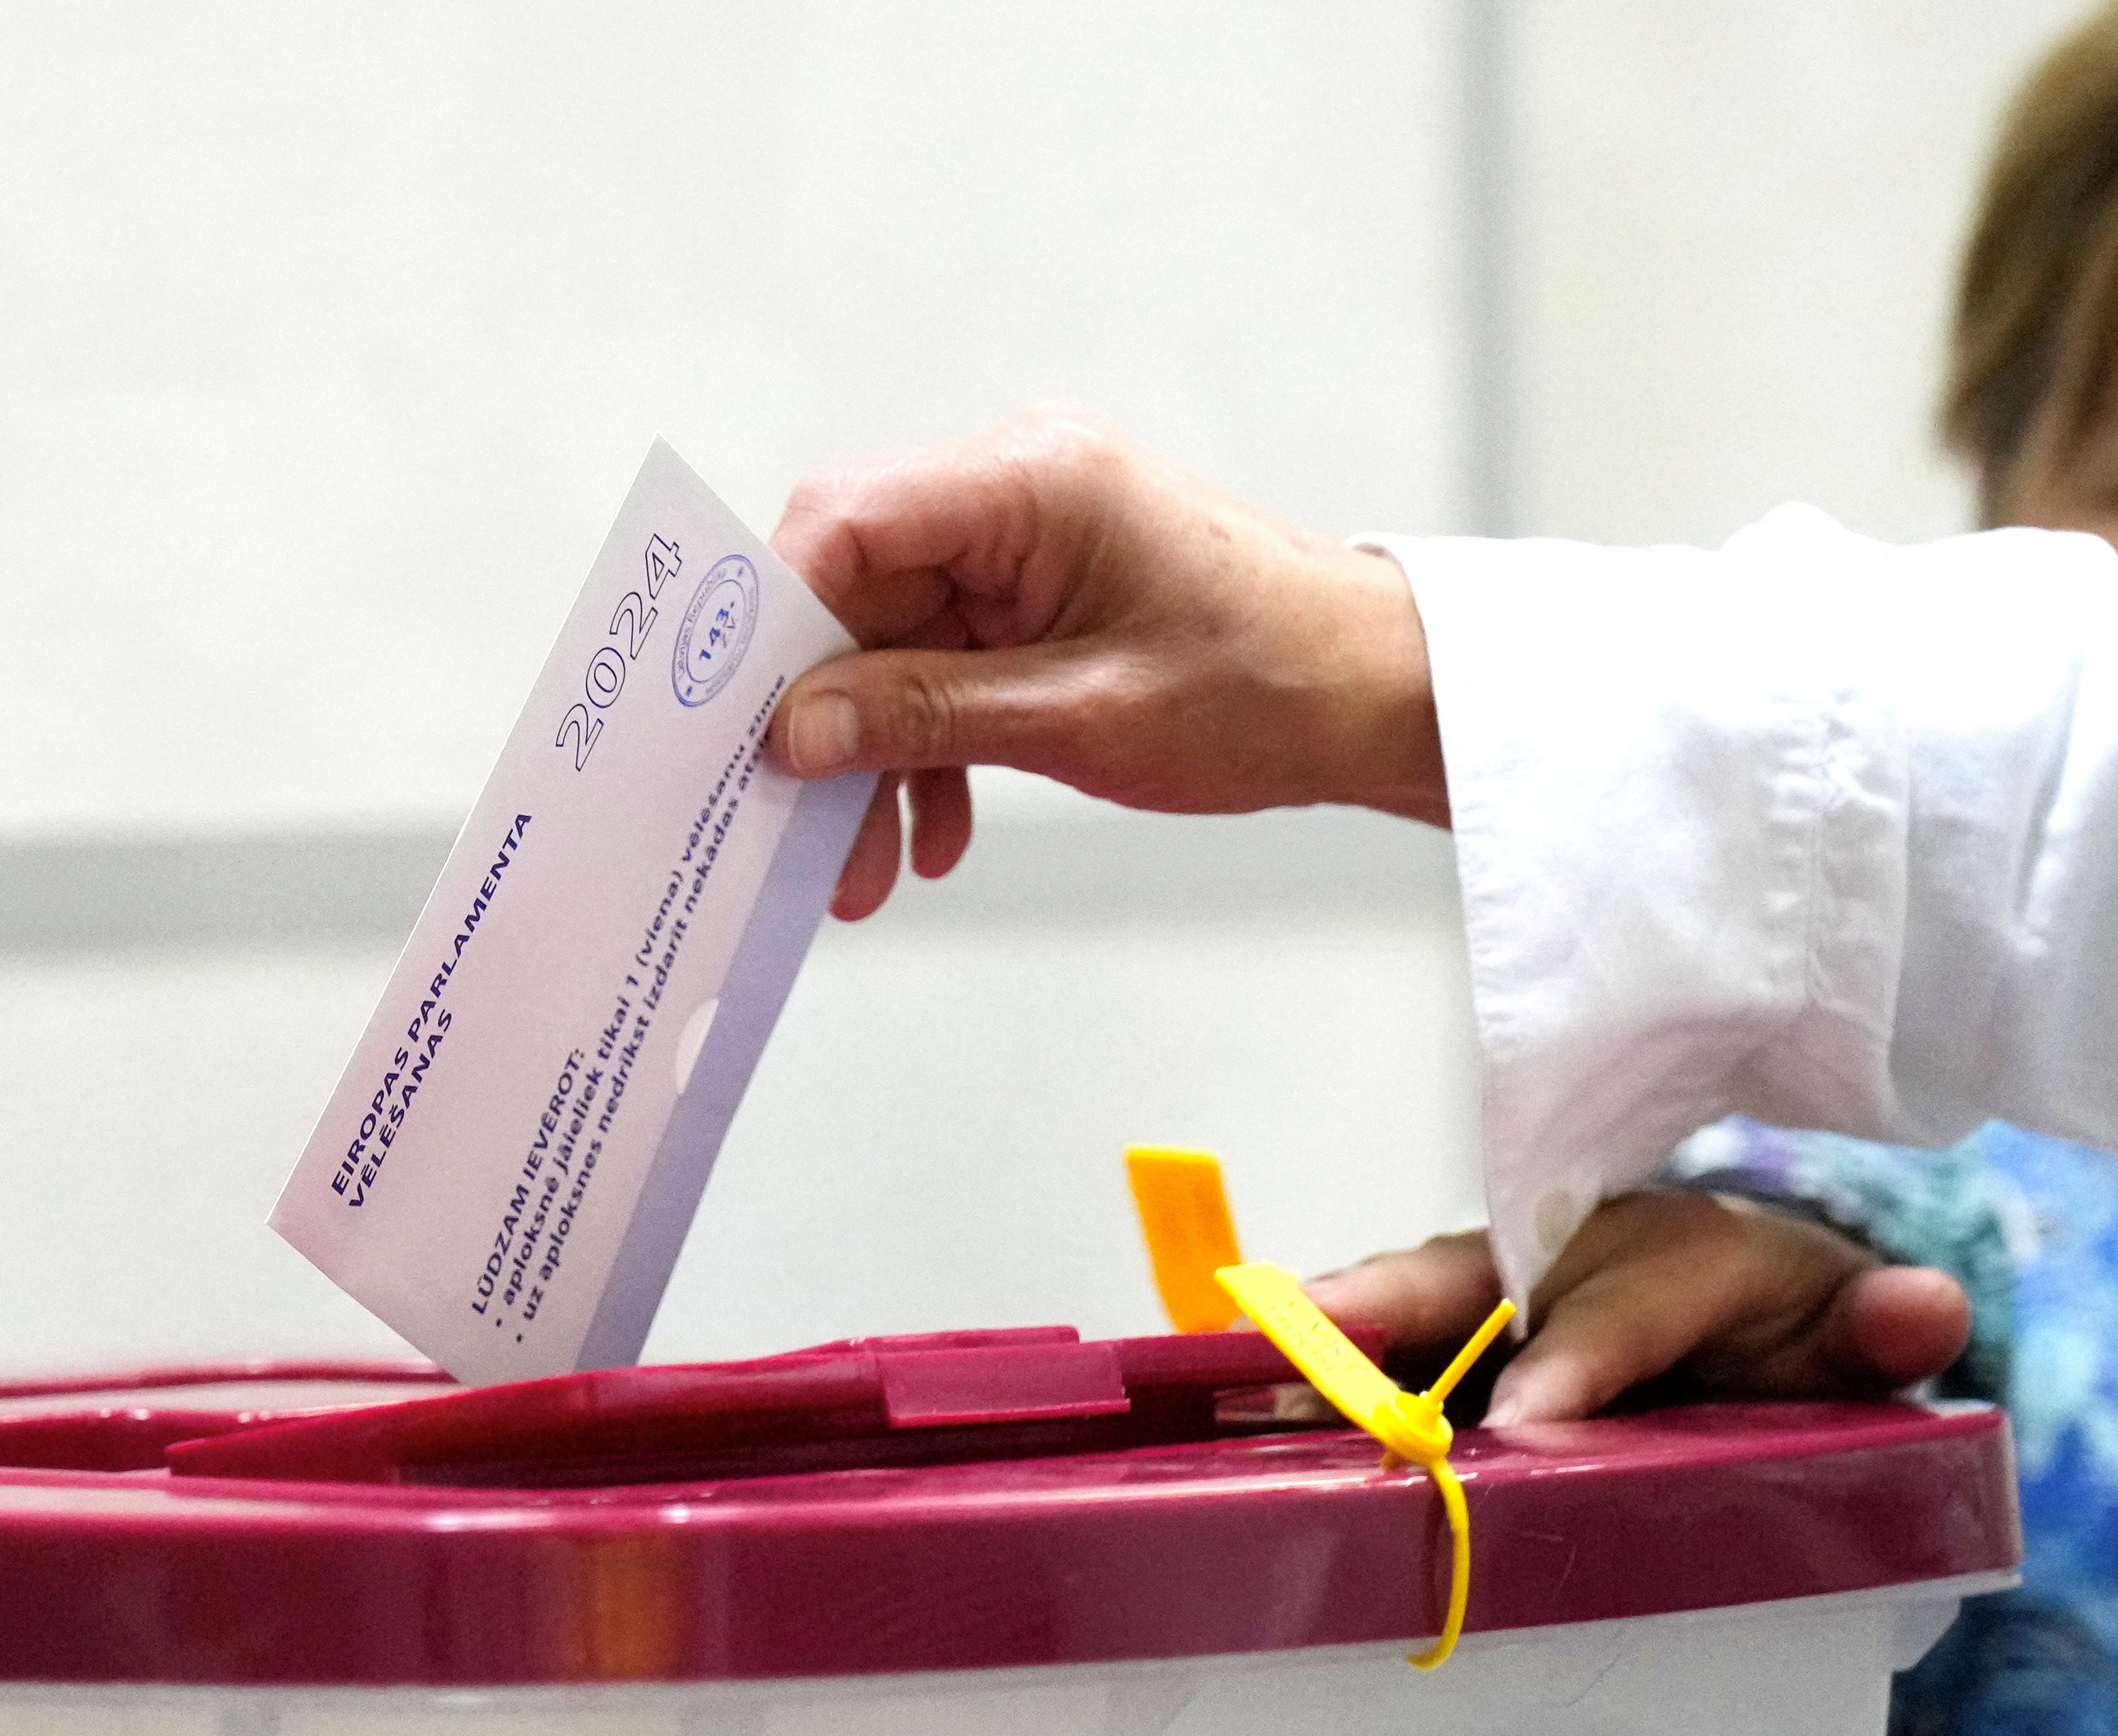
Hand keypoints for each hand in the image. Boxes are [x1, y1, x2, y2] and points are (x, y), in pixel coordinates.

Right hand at [766, 410, 1445, 917]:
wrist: (1377, 695)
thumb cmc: (1267, 688)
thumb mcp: (1081, 719)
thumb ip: (925, 716)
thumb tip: (793, 731)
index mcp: (1029, 480)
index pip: (844, 522)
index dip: (773, 623)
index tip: (740, 728)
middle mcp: (1013, 486)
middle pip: (854, 590)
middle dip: (825, 720)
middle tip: (796, 831)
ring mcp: (1023, 538)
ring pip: (890, 642)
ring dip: (875, 758)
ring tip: (866, 873)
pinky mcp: (1035, 590)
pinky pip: (942, 663)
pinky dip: (931, 751)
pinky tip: (937, 839)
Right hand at [1307, 1190, 1972, 1425]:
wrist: (1748, 1303)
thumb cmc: (1783, 1319)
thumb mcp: (1843, 1326)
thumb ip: (1877, 1325)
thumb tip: (1923, 1306)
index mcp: (1665, 1255)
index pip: (1619, 1306)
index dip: (1579, 1359)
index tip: (1532, 1421)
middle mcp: (1556, 1260)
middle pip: (1459, 1280)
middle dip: (1379, 1309)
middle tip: (1303, 1346)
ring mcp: (1487, 1304)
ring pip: (1397, 1315)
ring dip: (1320, 1353)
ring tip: (1238, 1393)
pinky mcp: (1443, 1351)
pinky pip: (1372, 1361)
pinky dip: (1309, 1389)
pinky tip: (1245, 1430)